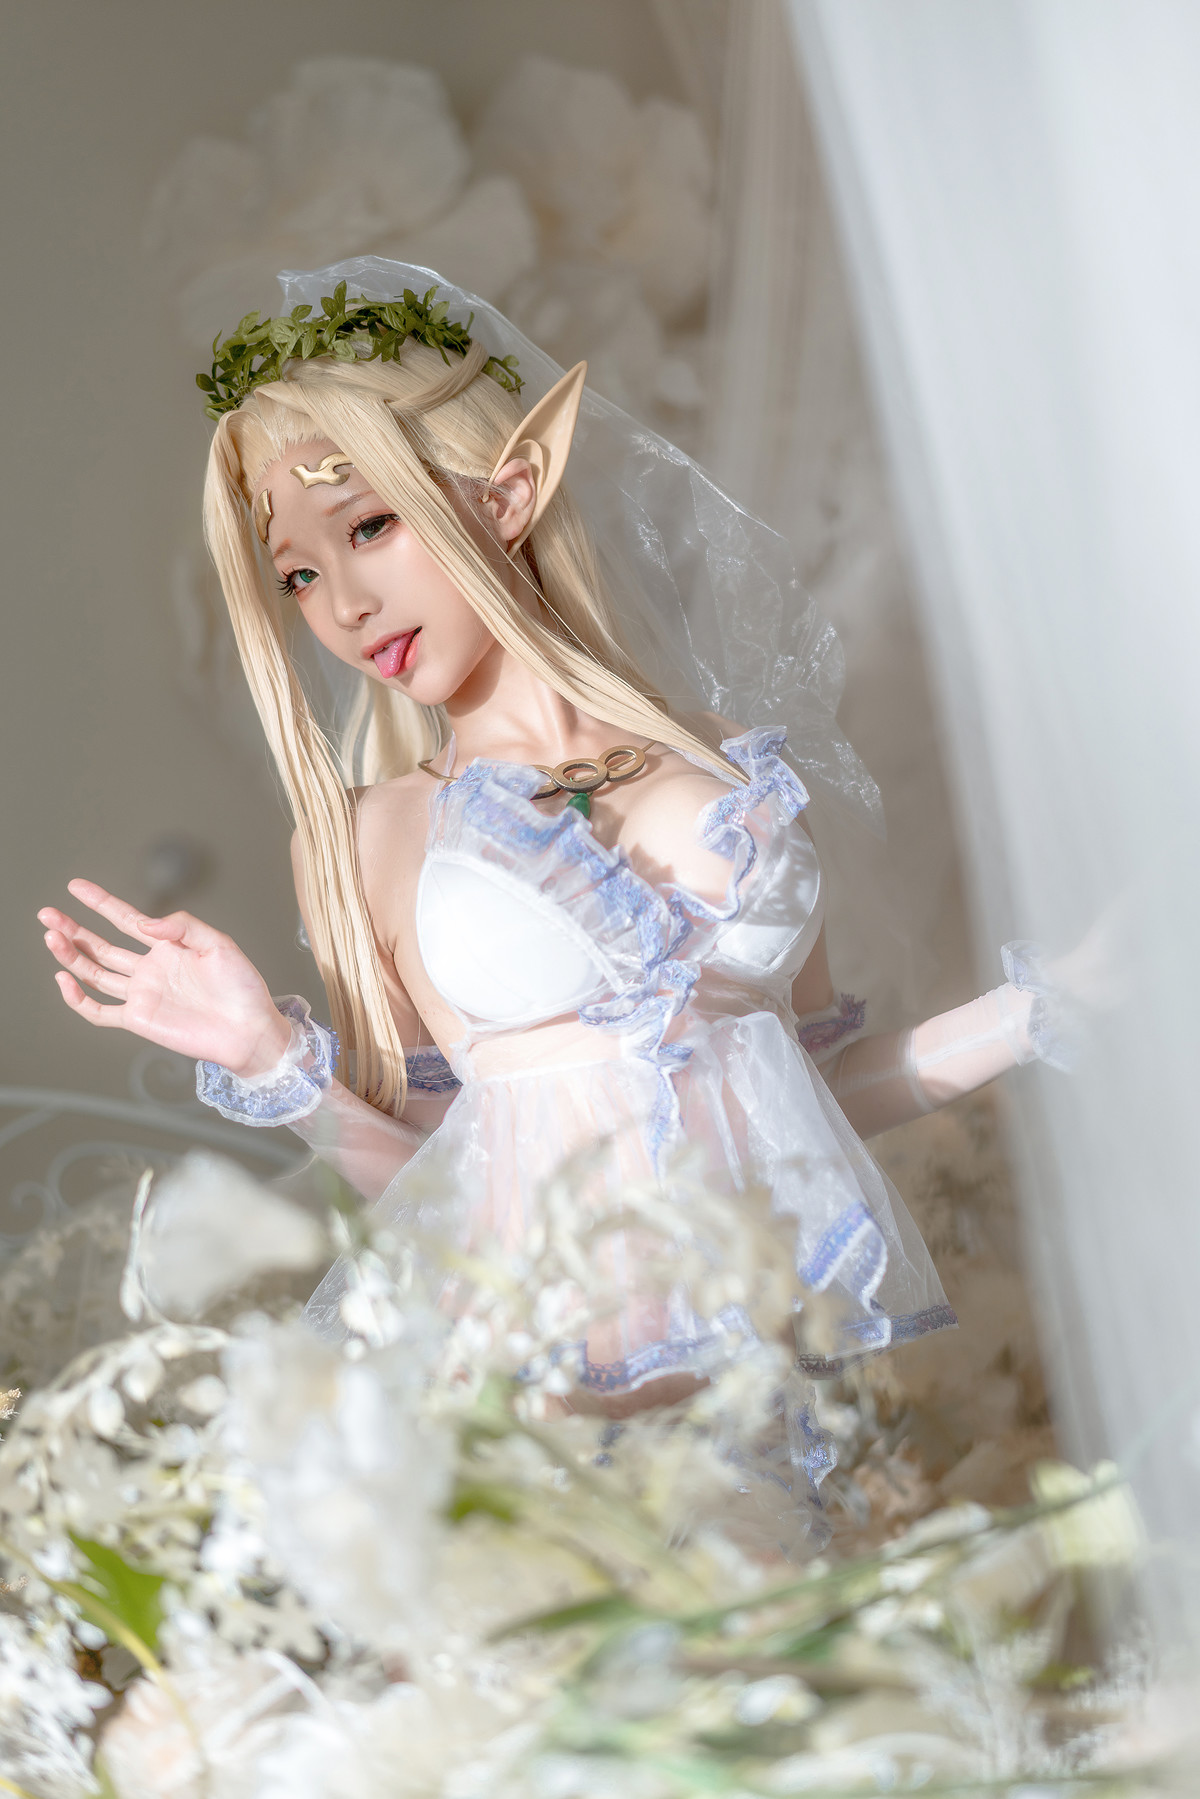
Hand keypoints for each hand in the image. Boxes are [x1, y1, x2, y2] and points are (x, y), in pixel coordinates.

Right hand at [39, 879, 292, 1076]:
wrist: (249, 1030)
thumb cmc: (242, 988)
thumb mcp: (219, 943)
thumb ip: (183, 925)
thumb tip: (145, 922)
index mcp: (168, 946)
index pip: (125, 919)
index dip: (100, 902)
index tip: (75, 886)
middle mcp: (150, 968)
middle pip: (101, 945)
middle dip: (73, 928)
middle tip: (47, 914)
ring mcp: (142, 993)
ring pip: (95, 972)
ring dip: (71, 955)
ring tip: (51, 937)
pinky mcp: (139, 1019)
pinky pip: (100, 1010)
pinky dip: (78, 998)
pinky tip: (64, 979)